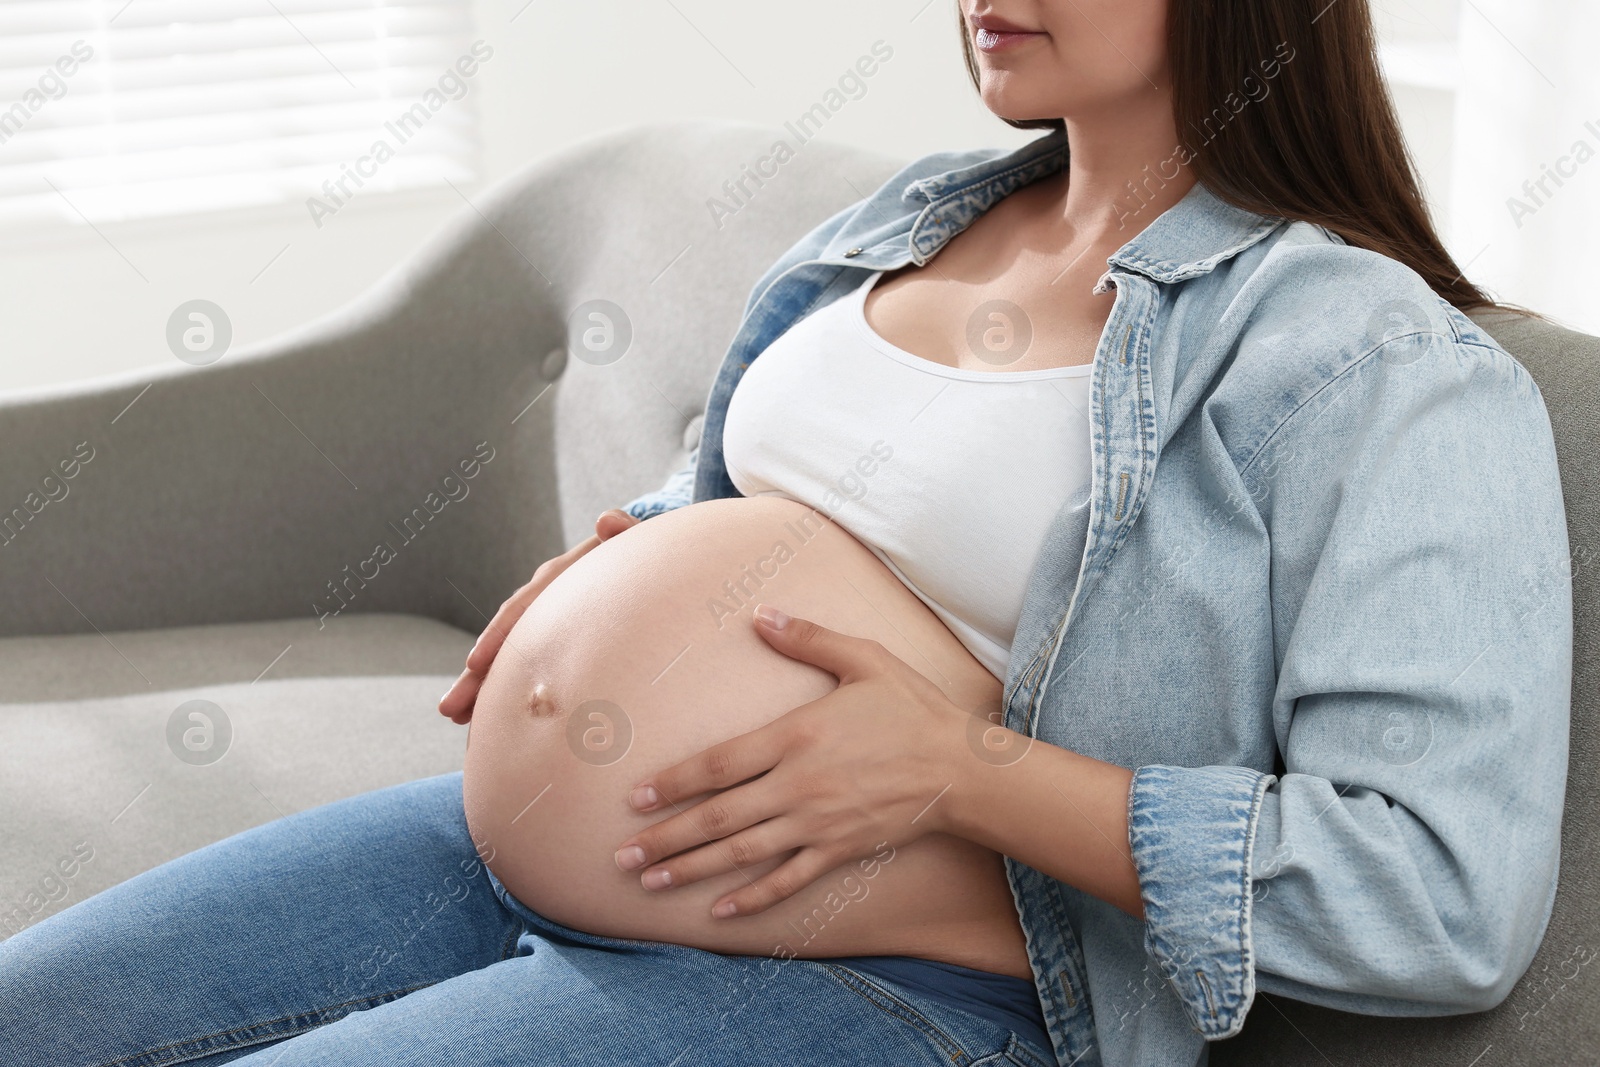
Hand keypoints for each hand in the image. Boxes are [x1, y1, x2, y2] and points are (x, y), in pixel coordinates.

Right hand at [437, 508, 637, 723]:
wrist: (646, 560)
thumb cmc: (641, 552)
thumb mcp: (636, 538)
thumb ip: (624, 531)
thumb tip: (606, 521)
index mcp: (561, 576)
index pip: (523, 607)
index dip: (498, 635)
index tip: (475, 664)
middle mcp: (544, 599)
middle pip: (504, 638)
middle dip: (476, 674)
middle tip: (448, 708)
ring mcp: (548, 620)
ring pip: (509, 656)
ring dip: (482, 686)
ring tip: (456, 717)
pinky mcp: (557, 639)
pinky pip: (527, 664)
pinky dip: (506, 688)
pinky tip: (488, 718)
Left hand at [612, 604, 969, 917]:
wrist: (962, 768)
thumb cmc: (912, 708)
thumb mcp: (863, 658)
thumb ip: (808, 637)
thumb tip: (761, 613)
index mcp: (795, 736)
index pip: (718, 765)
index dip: (672, 783)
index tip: (635, 798)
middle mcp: (798, 785)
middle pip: (717, 817)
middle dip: (665, 837)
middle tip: (621, 854)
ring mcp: (817, 823)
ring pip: (742, 852)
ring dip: (692, 869)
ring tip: (649, 881)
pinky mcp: (839, 849)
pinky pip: (788, 879)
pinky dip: (752, 897)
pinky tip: (720, 911)